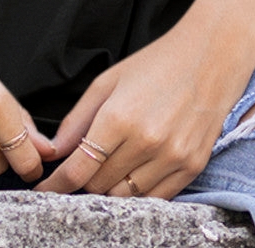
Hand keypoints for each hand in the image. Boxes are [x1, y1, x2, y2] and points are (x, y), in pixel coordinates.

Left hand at [35, 22, 254, 199]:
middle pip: (99, 185)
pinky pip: (156, 197)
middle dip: (83, 179)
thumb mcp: (108, 82)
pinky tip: (133, 173)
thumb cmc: (156, 64)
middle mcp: (146, 142)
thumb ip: (78, 120)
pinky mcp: (193, 166)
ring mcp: (172, 157)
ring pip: (125, 196)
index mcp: (119, 117)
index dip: (57, 184)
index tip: (44, 189)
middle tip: (82, 166)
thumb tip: (56, 151)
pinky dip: (138, 191)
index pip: (79, 169)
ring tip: (108, 167)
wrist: (210, 57)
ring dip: (110, 187)